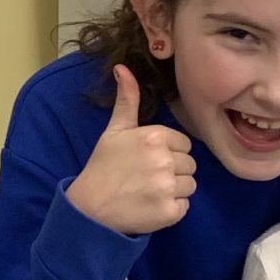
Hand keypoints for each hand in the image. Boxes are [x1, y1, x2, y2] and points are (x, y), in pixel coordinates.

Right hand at [66, 67, 196, 236]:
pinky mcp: (170, 212)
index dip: (169, 152)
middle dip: (173, 171)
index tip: (148, 160)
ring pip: (190, 186)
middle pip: (190, 165)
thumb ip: (127, 99)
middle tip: (147, 177)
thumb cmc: (103, 166)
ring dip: (174, 191)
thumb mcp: (115, 130)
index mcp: (155, 137)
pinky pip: (185, 206)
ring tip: (149, 192)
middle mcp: (164, 160)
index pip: (184, 144)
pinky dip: (171, 209)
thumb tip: (123, 67)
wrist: (89, 208)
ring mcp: (168, 187)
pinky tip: (151, 206)